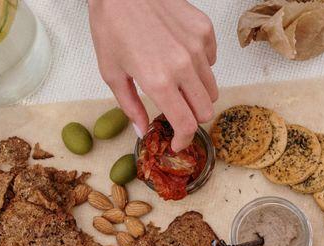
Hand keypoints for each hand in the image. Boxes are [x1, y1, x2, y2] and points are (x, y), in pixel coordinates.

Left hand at [88, 0, 217, 150]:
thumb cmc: (111, 24)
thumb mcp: (111, 72)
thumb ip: (130, 106)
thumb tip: (142, 130)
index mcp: (158, 80)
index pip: (186, 124)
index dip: (184, 140)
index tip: (178, 143)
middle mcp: (183, 66)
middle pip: (205, 110)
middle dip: (192, 118)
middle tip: (177, 112)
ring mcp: (198, 47)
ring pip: (211, 88)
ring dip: (197, 94)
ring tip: (178, 82)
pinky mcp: (204, 30)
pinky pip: (212, 61)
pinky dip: (201, 66)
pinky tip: (181, 56)